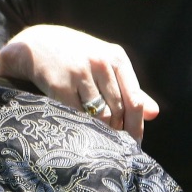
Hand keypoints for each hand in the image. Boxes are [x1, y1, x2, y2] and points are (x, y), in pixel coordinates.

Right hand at [0, 25, 158, 142]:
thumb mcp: (105, 65)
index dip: (136, 125)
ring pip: (100, 115)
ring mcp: (80, 74)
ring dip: (101, 131)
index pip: (135, 99)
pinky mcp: (60, 85)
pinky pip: (77, 115)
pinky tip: (80, 130)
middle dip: (119, 132)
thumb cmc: (77, 58)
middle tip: (115, 146)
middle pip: (119, 110)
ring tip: (98, 138)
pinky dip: (81, 126)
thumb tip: (154, 113)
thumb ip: (130, 88)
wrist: (37, 45)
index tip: (134, 143)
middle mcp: (100, 63)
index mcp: (116, 58)